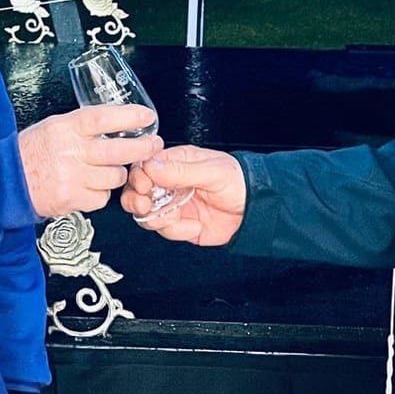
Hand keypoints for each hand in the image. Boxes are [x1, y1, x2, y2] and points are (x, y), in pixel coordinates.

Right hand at [19, 106, 163, 217]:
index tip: (147, 116)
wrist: (6, 181)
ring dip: (117, 174)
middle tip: (153, 145)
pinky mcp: (72, 200)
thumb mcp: (54, 127)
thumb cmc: (31, 152)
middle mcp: (70, 152)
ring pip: (115, 177)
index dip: (129, 117)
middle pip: (119, 151)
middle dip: (143, 148)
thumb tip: (118, 121)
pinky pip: (102, 198)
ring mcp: (72, 178)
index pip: (103, 118)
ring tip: (106, 169)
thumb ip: (83, 126)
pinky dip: (100, 193)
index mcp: (66, 128)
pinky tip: (90, 186)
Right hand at [121, 146, 246, 245]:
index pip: (144, 167)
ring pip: (146, 214)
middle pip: (136, 191)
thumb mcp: (212, 171)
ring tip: (173, 216)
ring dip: (155, 218)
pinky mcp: (180, 225)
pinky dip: (177, 231)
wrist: (258, 210)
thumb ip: (181, 170)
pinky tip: (194, 225)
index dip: (139, 177)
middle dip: (137, 200)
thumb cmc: (240, 182)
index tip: (145, 185)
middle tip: (146, 205)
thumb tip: (152, 165)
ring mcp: (174, 205)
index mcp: (176, 162)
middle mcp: (171, 184)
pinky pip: (165, 230)